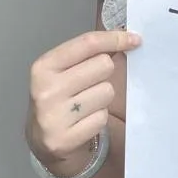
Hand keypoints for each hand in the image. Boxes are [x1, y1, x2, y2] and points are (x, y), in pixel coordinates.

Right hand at [26, 30, 140, 166]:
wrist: (42, 139)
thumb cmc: (61, 95)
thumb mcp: (65, 68)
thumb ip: (90, 51)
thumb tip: (128, 37)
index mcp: (44, 66)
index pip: (88, 43)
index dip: (115, 38)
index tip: (134, 40)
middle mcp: (46, 90)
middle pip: (103, 65)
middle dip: (105, 72)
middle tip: (91, 83)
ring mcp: (54, 117)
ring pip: (107, 91)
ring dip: (103, 97)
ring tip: (86, 104)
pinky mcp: (65, 139)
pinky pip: (103, 117)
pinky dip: (99, 117)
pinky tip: (84, 121)